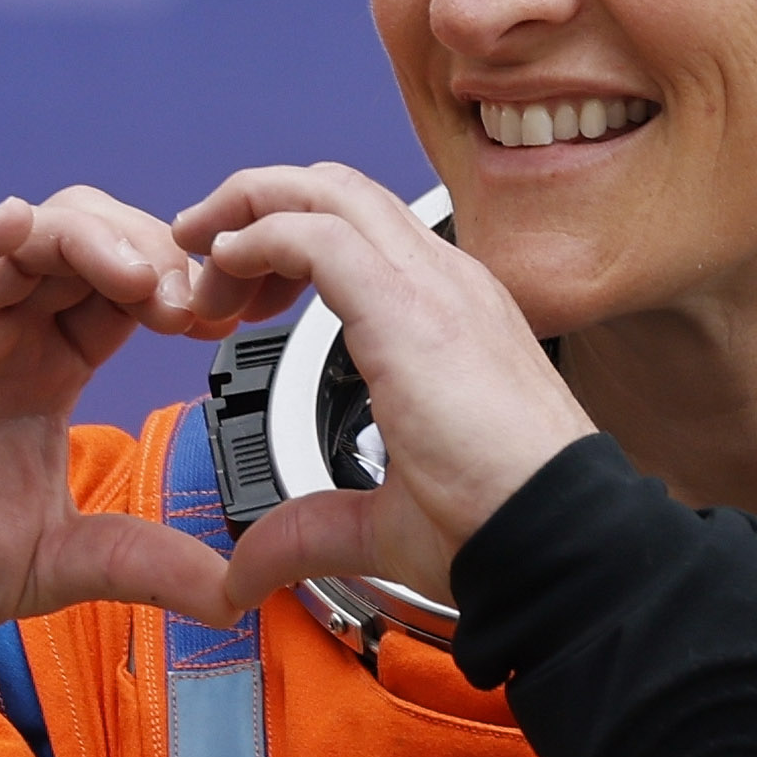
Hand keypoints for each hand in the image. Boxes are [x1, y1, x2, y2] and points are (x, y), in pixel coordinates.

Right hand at [0, 189, 267, 637]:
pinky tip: (13, 223)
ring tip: (135, 276)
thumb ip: (142, 562)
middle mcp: (0, 328)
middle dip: (148, 251)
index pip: (126, 289)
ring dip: (87, 237)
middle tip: (189, 300)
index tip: (222, 320)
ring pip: (20, 235)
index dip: (179, 286)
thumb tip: (237, 592)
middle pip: (87, 239)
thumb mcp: (57, 562)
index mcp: (48, 364)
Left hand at [182, 165, 598, 615]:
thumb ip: (310, 531)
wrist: (561, 539)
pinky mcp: (410, 308)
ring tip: (197, 254)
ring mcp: (434, 286)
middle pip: (334, 189)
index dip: (283, 242)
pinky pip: (316, 234)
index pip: (357, 230)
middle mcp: (443, 283)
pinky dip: (258, 238)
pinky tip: (224, 270)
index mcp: (446, 314)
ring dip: (246, 211)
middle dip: (254, 205)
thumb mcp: (383, 522)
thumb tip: (250, 567)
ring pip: (323, 191)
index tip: (234, 293)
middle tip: (196, 249)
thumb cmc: (503, 526)